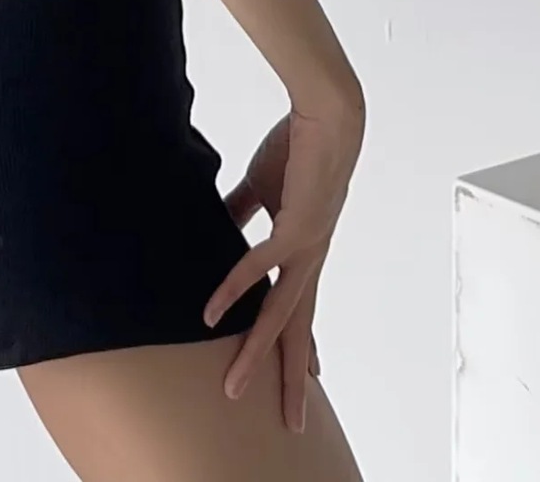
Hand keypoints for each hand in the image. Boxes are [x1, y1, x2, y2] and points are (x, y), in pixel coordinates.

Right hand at [204, 101, 364, 434]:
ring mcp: (307, 246)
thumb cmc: (298, 146)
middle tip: (289, 421)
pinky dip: (235, 289)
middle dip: (291, 376)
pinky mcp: (297, 226)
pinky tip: (213, 312)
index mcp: (303, 248)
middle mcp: (310, 256)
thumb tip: (223, 224)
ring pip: (282, 312)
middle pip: (298, 327)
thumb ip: (245, 209)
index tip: (304, 379)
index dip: (298, 344)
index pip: (298, 307)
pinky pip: (260, 266)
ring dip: (259, 351)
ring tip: (236, 384)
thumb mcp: (265, 186)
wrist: (326, 117)